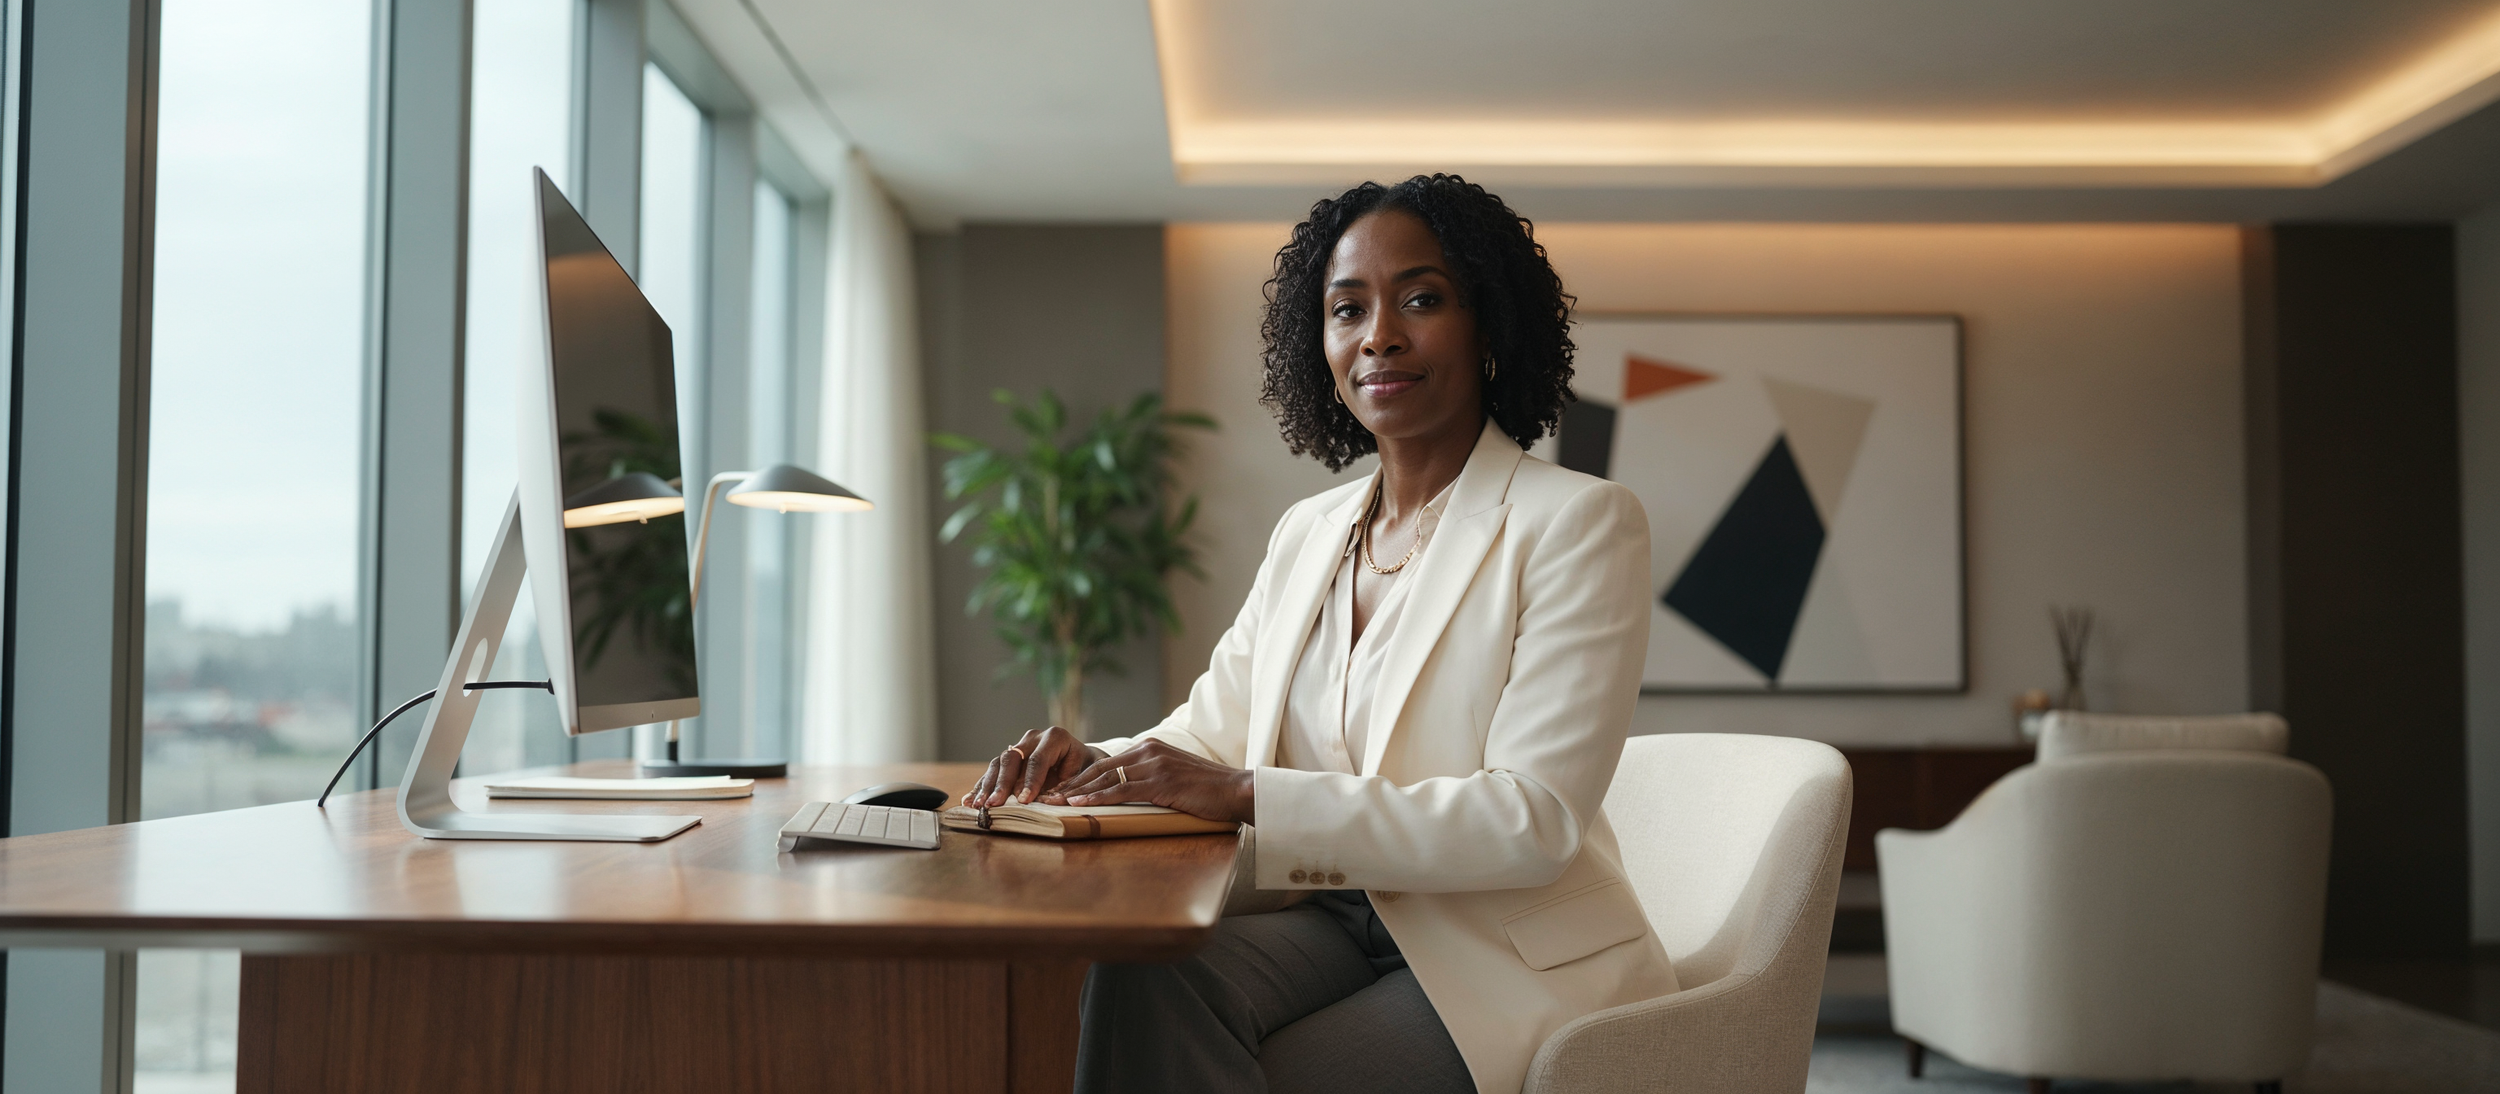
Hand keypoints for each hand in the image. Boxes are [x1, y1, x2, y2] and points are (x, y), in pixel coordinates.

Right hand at [965, 726, 1103, 807]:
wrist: (1082, 760)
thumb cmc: (1087, 768)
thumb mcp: (1089, 773)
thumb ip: (1073, 785)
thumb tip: (1055, 801)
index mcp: (1055, 738)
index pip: (1038, 759)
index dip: (1030, 780)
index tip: (1024, 800)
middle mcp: (1033, 738)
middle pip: (1013, 758)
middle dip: (1003, 783)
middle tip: (994, 804)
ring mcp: (1020, 746)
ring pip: (999, 763)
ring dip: (987, 785)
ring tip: (978, 804)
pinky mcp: (1010, 758)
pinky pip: (993, 770)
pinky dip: (982, 786)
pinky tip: (970, 800)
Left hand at [1046, 739, 1255, 824]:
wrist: (1235, 790)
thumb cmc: (1206, 789)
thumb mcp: (1174, 777)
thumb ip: (1150, 778)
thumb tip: (1127, 791)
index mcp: (1150, 747)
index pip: (1107, 763)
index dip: (1081, 777)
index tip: (1061, 789)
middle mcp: (1149, 750)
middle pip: (1100, 768)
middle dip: (1072, 783)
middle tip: (1048, 795)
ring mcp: (1155, 765)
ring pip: (1106, 778)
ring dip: (1078, 792)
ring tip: (1055, 802)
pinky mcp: (1161, 782)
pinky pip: (1122, 790)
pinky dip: (1098, 798)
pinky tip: (1080, 804)